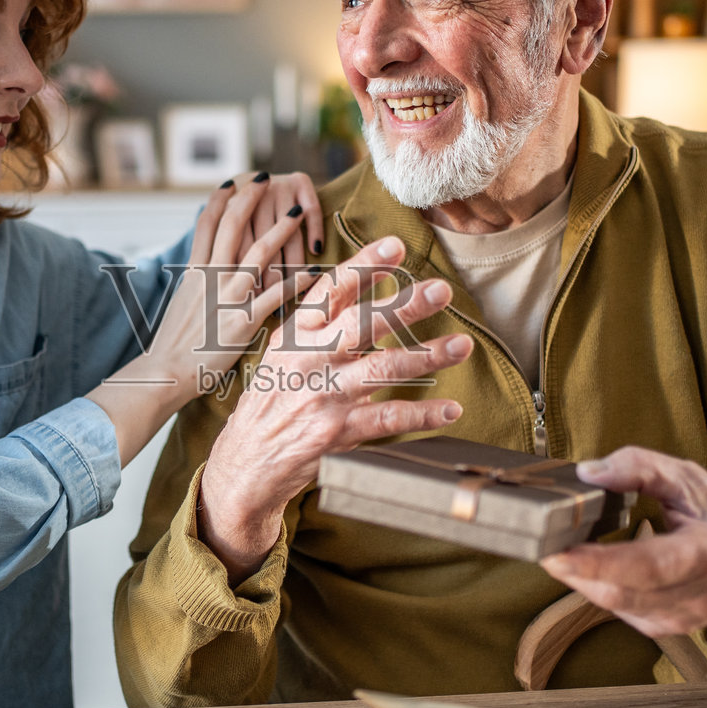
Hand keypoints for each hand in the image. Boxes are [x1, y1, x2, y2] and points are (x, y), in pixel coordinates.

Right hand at [150, 176, 314, 388]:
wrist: (167, 370)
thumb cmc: (174, 342)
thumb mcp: (181, 303)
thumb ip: (196, 283)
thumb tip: (202, 270)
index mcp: (194, 271)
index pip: (206, 224)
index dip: (220, 199)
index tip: (233, 181)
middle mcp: (211, 277)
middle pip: (232, 226)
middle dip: (249, 197)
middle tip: (265, 177)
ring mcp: (228, 296)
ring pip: (257, 253)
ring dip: (281, 229)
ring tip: (298, 211)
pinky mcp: (243, 320)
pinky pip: (275, 294)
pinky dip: (296, 281)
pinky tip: (314, 270)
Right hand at [199, 235, 472, 582]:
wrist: (244, 463)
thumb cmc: (271, 401)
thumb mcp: (285, 353)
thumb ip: (324, 322)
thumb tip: (367, 284)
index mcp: (296, 334)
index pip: (331, 290)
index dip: (364, 265)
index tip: (396, 245)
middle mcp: (308, 360)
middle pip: (362, 325)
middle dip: (405, 306)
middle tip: (442, 290)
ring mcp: (322, 396)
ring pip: (382, 369)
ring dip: (427, 356)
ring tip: (462, 345)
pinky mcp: (335, 433)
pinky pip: (386, 420)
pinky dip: (422, 415)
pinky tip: (450, 409)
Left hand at [538, 446, 706, 638]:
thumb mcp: (689, 480)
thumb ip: (641, 467)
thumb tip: (588, 472)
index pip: (648, 565)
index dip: (598, 563)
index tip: (556, 551)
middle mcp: (698, 596)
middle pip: (621, 592)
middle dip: (575, 571)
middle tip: (540, 543)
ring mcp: (680, 620)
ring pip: (613, 604)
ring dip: (581, 578)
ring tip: (560, 547)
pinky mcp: (664, 629)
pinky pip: (618, 609)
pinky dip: (597, 586)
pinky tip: (590, 565)